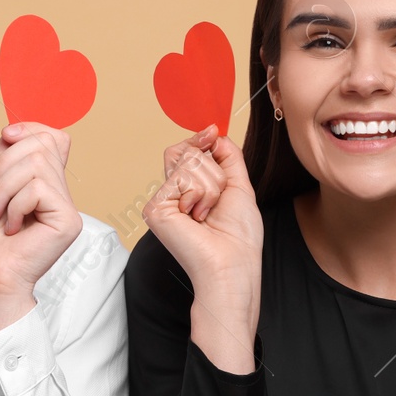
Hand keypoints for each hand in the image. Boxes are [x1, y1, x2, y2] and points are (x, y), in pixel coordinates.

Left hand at [0, 122, 81, 332]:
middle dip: (5, 163)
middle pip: (42, 144)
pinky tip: (12, 227)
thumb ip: (5, 156)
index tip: (5, 137)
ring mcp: (66, 207)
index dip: (30, 128)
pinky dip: (15, 204)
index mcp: (43, 184)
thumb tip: (15, 130)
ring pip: (37, 162)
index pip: (53, 137)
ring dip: (5, 187)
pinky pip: (39, 187)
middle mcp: (59, 193)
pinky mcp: (68, 220)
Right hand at [142, 126, 262, 371]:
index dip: (199, 140)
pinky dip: (200, 194)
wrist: (232, 263)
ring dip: (210, 185)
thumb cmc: (239, 236)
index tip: (212, 132)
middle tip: (217, 201)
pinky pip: (182, 177)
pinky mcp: (156, 208)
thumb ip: (228, 156)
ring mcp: (162, 201)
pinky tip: (197, 217)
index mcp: (190, 191)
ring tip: (208, 213)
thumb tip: (215, 133)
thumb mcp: (239, 186)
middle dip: (213, 171)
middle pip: (186, 152)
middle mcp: (172, 195)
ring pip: (186, 162)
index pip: (186, 151)